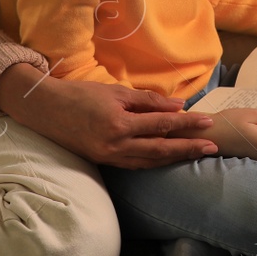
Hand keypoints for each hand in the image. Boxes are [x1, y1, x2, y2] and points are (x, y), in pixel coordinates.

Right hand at [0, 62, 218, 168]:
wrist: (44, 110)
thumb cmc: (79, 95)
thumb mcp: (114, 91)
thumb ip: (147, 101)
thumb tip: (177, 106)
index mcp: (119, 124)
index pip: (162, 125)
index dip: (187, 124)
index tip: (208, 123)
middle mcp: (115, 145)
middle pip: (161, 150)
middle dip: (188, 148)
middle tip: (212, 146)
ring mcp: (109, 157)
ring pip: (150, 162)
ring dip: (175, 158)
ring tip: (196, 153)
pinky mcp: (104, 161)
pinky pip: (135, 165)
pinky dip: (154, 162)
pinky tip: (168, 158)